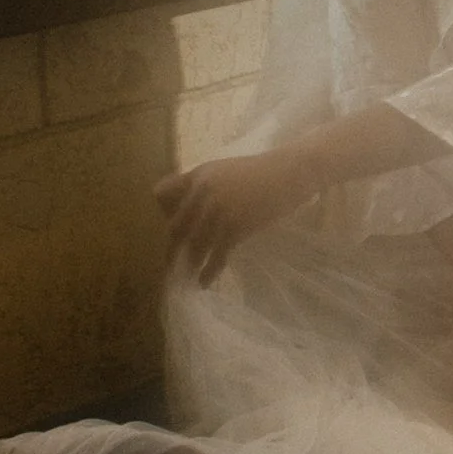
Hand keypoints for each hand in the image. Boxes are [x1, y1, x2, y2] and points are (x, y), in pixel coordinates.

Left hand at [154, 142, 322, 281]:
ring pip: (194, 245)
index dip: (162, 212)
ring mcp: (218, 210)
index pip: (161, 193)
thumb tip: (190, 211)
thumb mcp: (225, 171)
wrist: (291, 173)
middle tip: (173, 264)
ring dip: (189, 264)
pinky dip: (209, 272)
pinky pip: (216, 255)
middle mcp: (202, 192)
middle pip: (175, 227)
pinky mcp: (236, 227)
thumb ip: (205, 185)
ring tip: (187, 276)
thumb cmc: (262, 172)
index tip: (172, 227)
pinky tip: (205, 282)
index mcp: (198, 175)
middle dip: (172, 249)